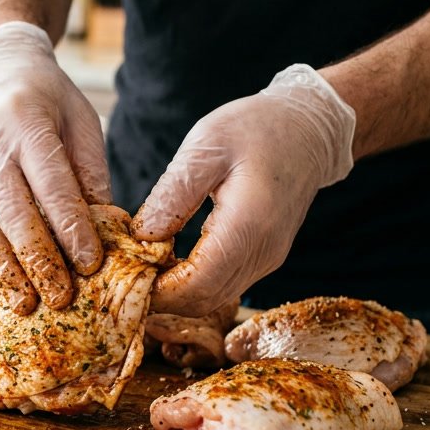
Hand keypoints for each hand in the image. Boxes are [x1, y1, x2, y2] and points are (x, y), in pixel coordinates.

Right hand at [0, 21, 110, 313]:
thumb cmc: (45, 97)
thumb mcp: (79, 120)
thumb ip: (90, 172)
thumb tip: (107, 230)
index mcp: (26, 121)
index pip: (52, 186)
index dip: (71, 230)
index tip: (91, 265)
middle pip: (12, 213)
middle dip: (38, 262)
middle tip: (60, 299)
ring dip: (4, 271)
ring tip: (26, 305)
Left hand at [131, 64, 355, 316]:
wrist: (308, 130)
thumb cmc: (257, 128)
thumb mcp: (206, 147)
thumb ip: (172, 194)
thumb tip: (141, 237)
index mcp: (248, 225)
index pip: (196, 284)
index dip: (156, 291)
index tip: (122, 276)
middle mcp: (263, 252)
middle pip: (202, 301)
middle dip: (158, 298)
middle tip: (121, 277)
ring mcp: (267, 259)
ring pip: (212, 299)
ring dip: (174, 294)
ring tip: (139, 269)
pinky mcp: (264, 258)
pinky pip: (223, 285)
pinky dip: (191, 283)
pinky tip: (166, 262)